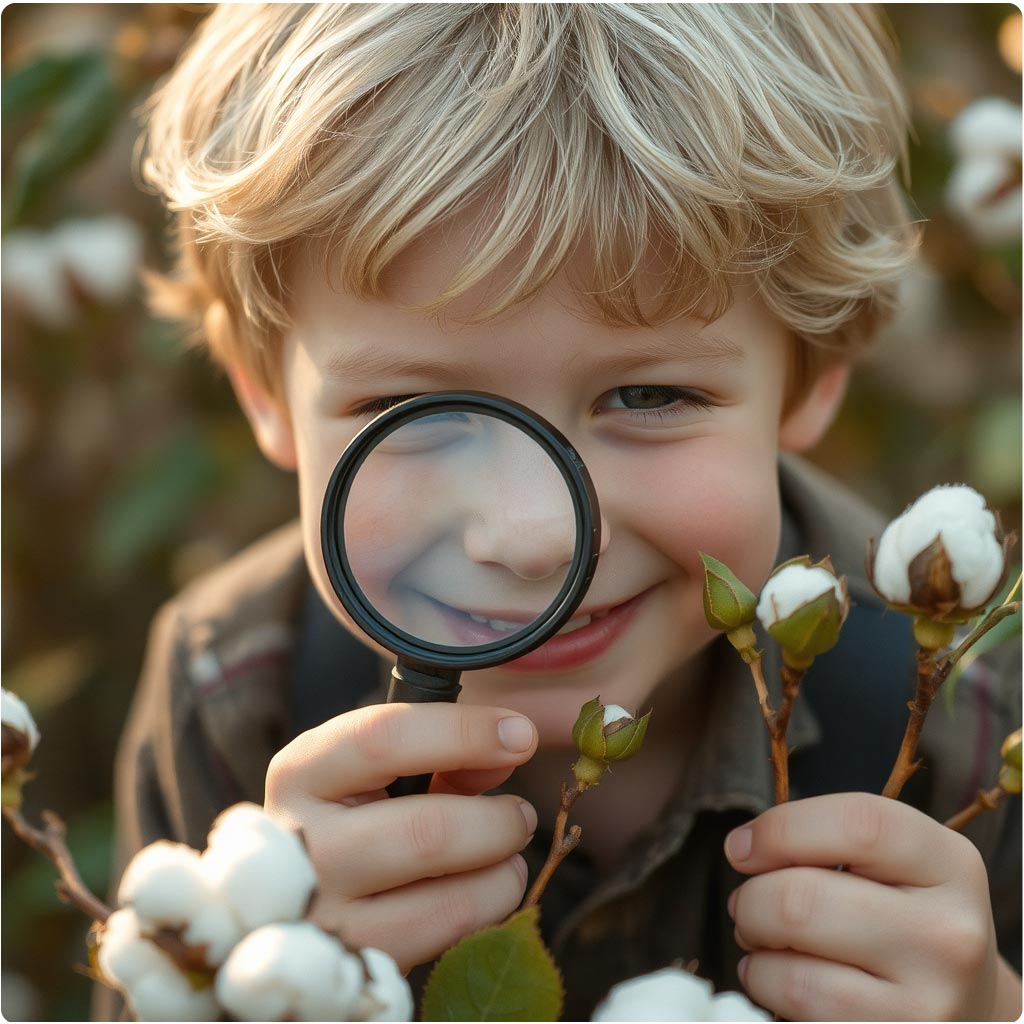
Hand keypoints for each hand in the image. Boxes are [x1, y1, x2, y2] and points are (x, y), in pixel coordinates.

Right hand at [264, 702, 538, 972]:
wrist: (300, 905)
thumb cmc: (353, 818)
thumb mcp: (379, 773)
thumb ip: (444, 755)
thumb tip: (512, 748)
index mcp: (299, 775)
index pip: (382, 740)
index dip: (464, 733)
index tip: (521, 734)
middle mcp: (300, 849)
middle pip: (427, 832)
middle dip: (497, 821)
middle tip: (522, 815)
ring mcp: (325, 921)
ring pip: (448, 901)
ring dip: (501, 872)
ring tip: (508, 854)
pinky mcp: (358, 971)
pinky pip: (449, 942)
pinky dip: (486, 912)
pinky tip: (482, 892)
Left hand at [725, 792, 1002, 1020]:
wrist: (966, 999)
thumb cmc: (904, 913)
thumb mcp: (893, 861)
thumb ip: (829, 838)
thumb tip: (744, 849)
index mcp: (949, 863)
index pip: (856, 823)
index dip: (780, 829)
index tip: (742, 847)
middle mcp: (948, 934)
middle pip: (803, 899)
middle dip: (752, 899)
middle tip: (748, 903)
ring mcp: (928, 1002)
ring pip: (793, 971)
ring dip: (756, 951)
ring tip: (762, 940)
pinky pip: (801, 1012)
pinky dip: (768, 989)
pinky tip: (779, 977)